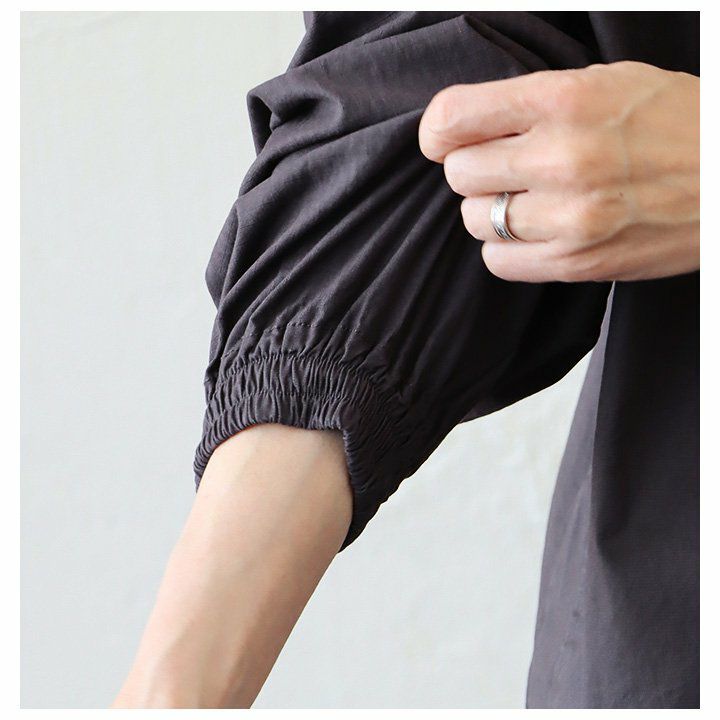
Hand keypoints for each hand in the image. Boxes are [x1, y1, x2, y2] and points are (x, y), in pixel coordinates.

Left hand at [418, 61, 698, 282]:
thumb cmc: (674, 124)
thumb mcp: (607, 84)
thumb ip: (534, 102)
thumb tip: (465, 125)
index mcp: (565, 99)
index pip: (454, 117)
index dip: (438, 131)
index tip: (444, 139)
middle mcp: (562, 156)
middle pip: (458, 174)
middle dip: (474, 170)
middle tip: (504, 169)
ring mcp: (570, 215)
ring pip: (474, 220)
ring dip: (491, 211)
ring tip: (529, 200)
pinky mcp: (577, 261)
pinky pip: (497, 261)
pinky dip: (506, 248)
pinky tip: (534, 232)